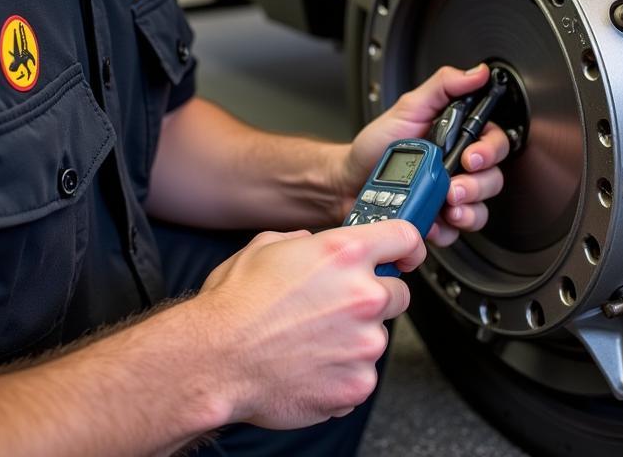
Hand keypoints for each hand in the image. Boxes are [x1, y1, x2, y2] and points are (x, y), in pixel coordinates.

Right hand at [196, 220, 423, 428]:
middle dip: (373, 298)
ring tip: (309, 341)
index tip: (405, 256)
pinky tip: (309, 365)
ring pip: (376, 336)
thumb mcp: (266, 246)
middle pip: (397, 293)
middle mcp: (363, 295)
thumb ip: (305, 242)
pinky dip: (342, 373)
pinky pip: (361, 374)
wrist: (216, 359)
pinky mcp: (357, 384)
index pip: (404, 238)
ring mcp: (364, 343)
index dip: (406, 246)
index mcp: (344, 253)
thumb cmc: (235, 304)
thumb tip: (314, 247)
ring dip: (353, 338)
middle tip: (335, 308)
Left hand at [337, 64, 509, 245]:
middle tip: (454, 188)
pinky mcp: (438, 220)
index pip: (493, 142)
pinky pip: (456, 232)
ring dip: (467, 211)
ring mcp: (450, 196)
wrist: (347, 180)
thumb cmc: (376, 144)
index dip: (490, 151)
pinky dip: (445, 230)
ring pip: (480, 209)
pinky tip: (430, 221)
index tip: (471, 157)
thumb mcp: (408, 107)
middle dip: (477, 186)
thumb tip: (477, 73)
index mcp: (456, 138)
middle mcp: (458, 167)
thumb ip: (443, 87)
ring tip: (446, 207)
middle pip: (492, 179)